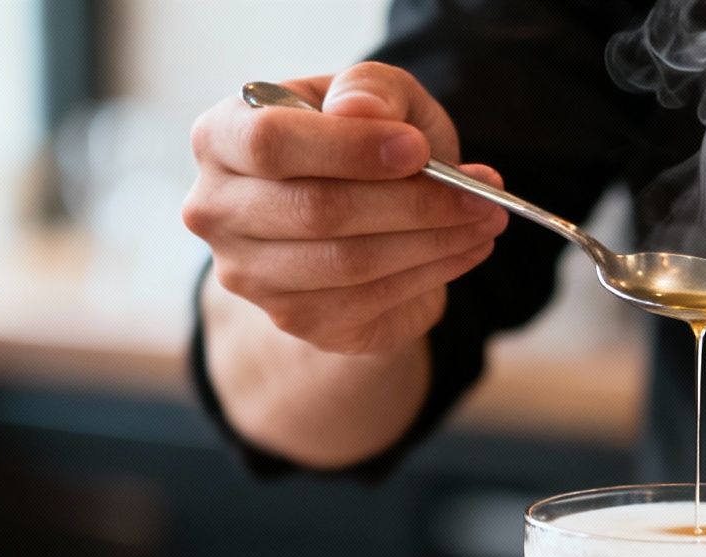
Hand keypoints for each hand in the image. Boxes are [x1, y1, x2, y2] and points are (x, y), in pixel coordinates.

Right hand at [182, 63, 509, 355]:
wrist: (363, 217)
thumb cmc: (362, 145)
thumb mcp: (375, 97)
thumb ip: (370, 88)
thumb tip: (361, 110)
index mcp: (222, 138)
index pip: (270, 144)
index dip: (349, 148)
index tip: (418, 149)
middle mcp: (218, 211)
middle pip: (318, 210)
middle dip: (413, 202)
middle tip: (482, 194)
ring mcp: (251, 276)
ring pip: (351, 263)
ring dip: (434, 241)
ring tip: (487, 217)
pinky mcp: (296, 320)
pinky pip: (371, 301)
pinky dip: (433, 272)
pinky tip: (468, 248)